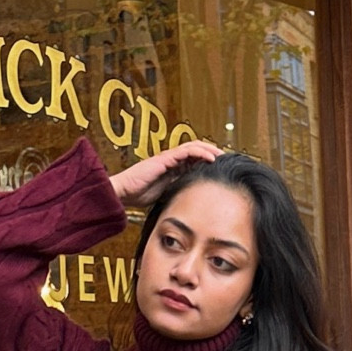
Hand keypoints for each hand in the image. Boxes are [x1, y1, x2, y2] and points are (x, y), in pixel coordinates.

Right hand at [109, 140, 224, 208]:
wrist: (124, 192)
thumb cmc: (139, 195)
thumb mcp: (165, 196)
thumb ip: (177, 193)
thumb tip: (192, 203)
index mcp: (172, 168)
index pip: (195, 161)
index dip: (208, 162)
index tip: (222, 169)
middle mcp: (172, 160)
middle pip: (197, 151)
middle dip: (213, 153)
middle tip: (227, 159)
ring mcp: (169, 157)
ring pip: (195, 147)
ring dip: (211, 150)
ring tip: (223, 156)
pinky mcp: (166, 158)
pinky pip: (187, 151)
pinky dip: (201, 153)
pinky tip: (211, 158)